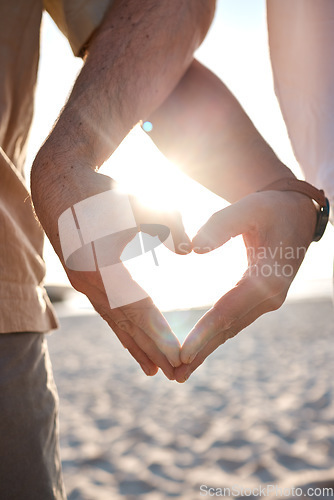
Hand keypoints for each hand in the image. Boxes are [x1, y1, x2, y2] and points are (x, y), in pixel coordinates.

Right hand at [31, 161, 190, 379]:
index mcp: (102, 266)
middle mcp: (89, 282)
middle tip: (175, 375)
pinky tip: (131, 341)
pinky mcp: (84, 280)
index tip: (178, 358)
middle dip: (151, 350)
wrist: (59, 184)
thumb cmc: (101, 192)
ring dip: (135, 346)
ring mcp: (84, 283)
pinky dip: (121, 330)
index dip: (158, 335)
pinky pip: (106, 312)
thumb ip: (168, 225)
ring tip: (153, 370)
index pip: (137, 310)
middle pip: (126, 324)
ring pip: (114, 322)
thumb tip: (188, 251)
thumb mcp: (138, 203)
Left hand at [175, 189, 316, 381]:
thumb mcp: (247, 209)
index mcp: (267, 277)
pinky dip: (216, 335)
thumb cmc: (269, 209)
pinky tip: (200, 348)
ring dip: (207, 349)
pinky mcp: (261, 299)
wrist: (296, 214)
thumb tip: (194, 249)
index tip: (183, 354)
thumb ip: (220, 226)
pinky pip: (235, 320)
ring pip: (232, 328)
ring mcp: (267, 300)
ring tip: (182, 370)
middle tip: (175, 375)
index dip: (205, 332)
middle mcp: (270, 296)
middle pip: (229, 327)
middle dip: (202, 351)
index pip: (229, 310)